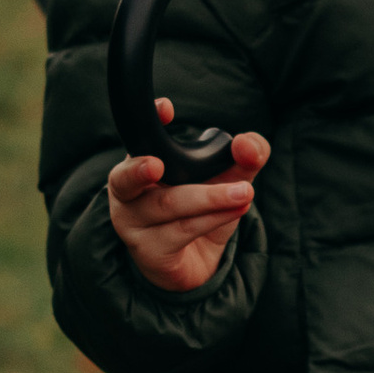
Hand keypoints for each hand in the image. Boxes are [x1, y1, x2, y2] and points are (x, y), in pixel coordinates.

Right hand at [107, 99, 270, 291]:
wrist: (197, 264)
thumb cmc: (204, 211)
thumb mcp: (230, 178)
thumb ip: (246, 156)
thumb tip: (246, 144)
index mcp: (141, 161)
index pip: (137, 137)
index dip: (149, 119)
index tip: (166, 109)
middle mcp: (127, 190)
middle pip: (132, 177)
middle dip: (142, 168)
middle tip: (158, 164)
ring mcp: (132, 223)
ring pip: (167, 205)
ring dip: (210, 198)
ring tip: (244, 192)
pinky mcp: (148, 251)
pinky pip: (180, 231)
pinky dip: (212, 218)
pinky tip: (237, 209)